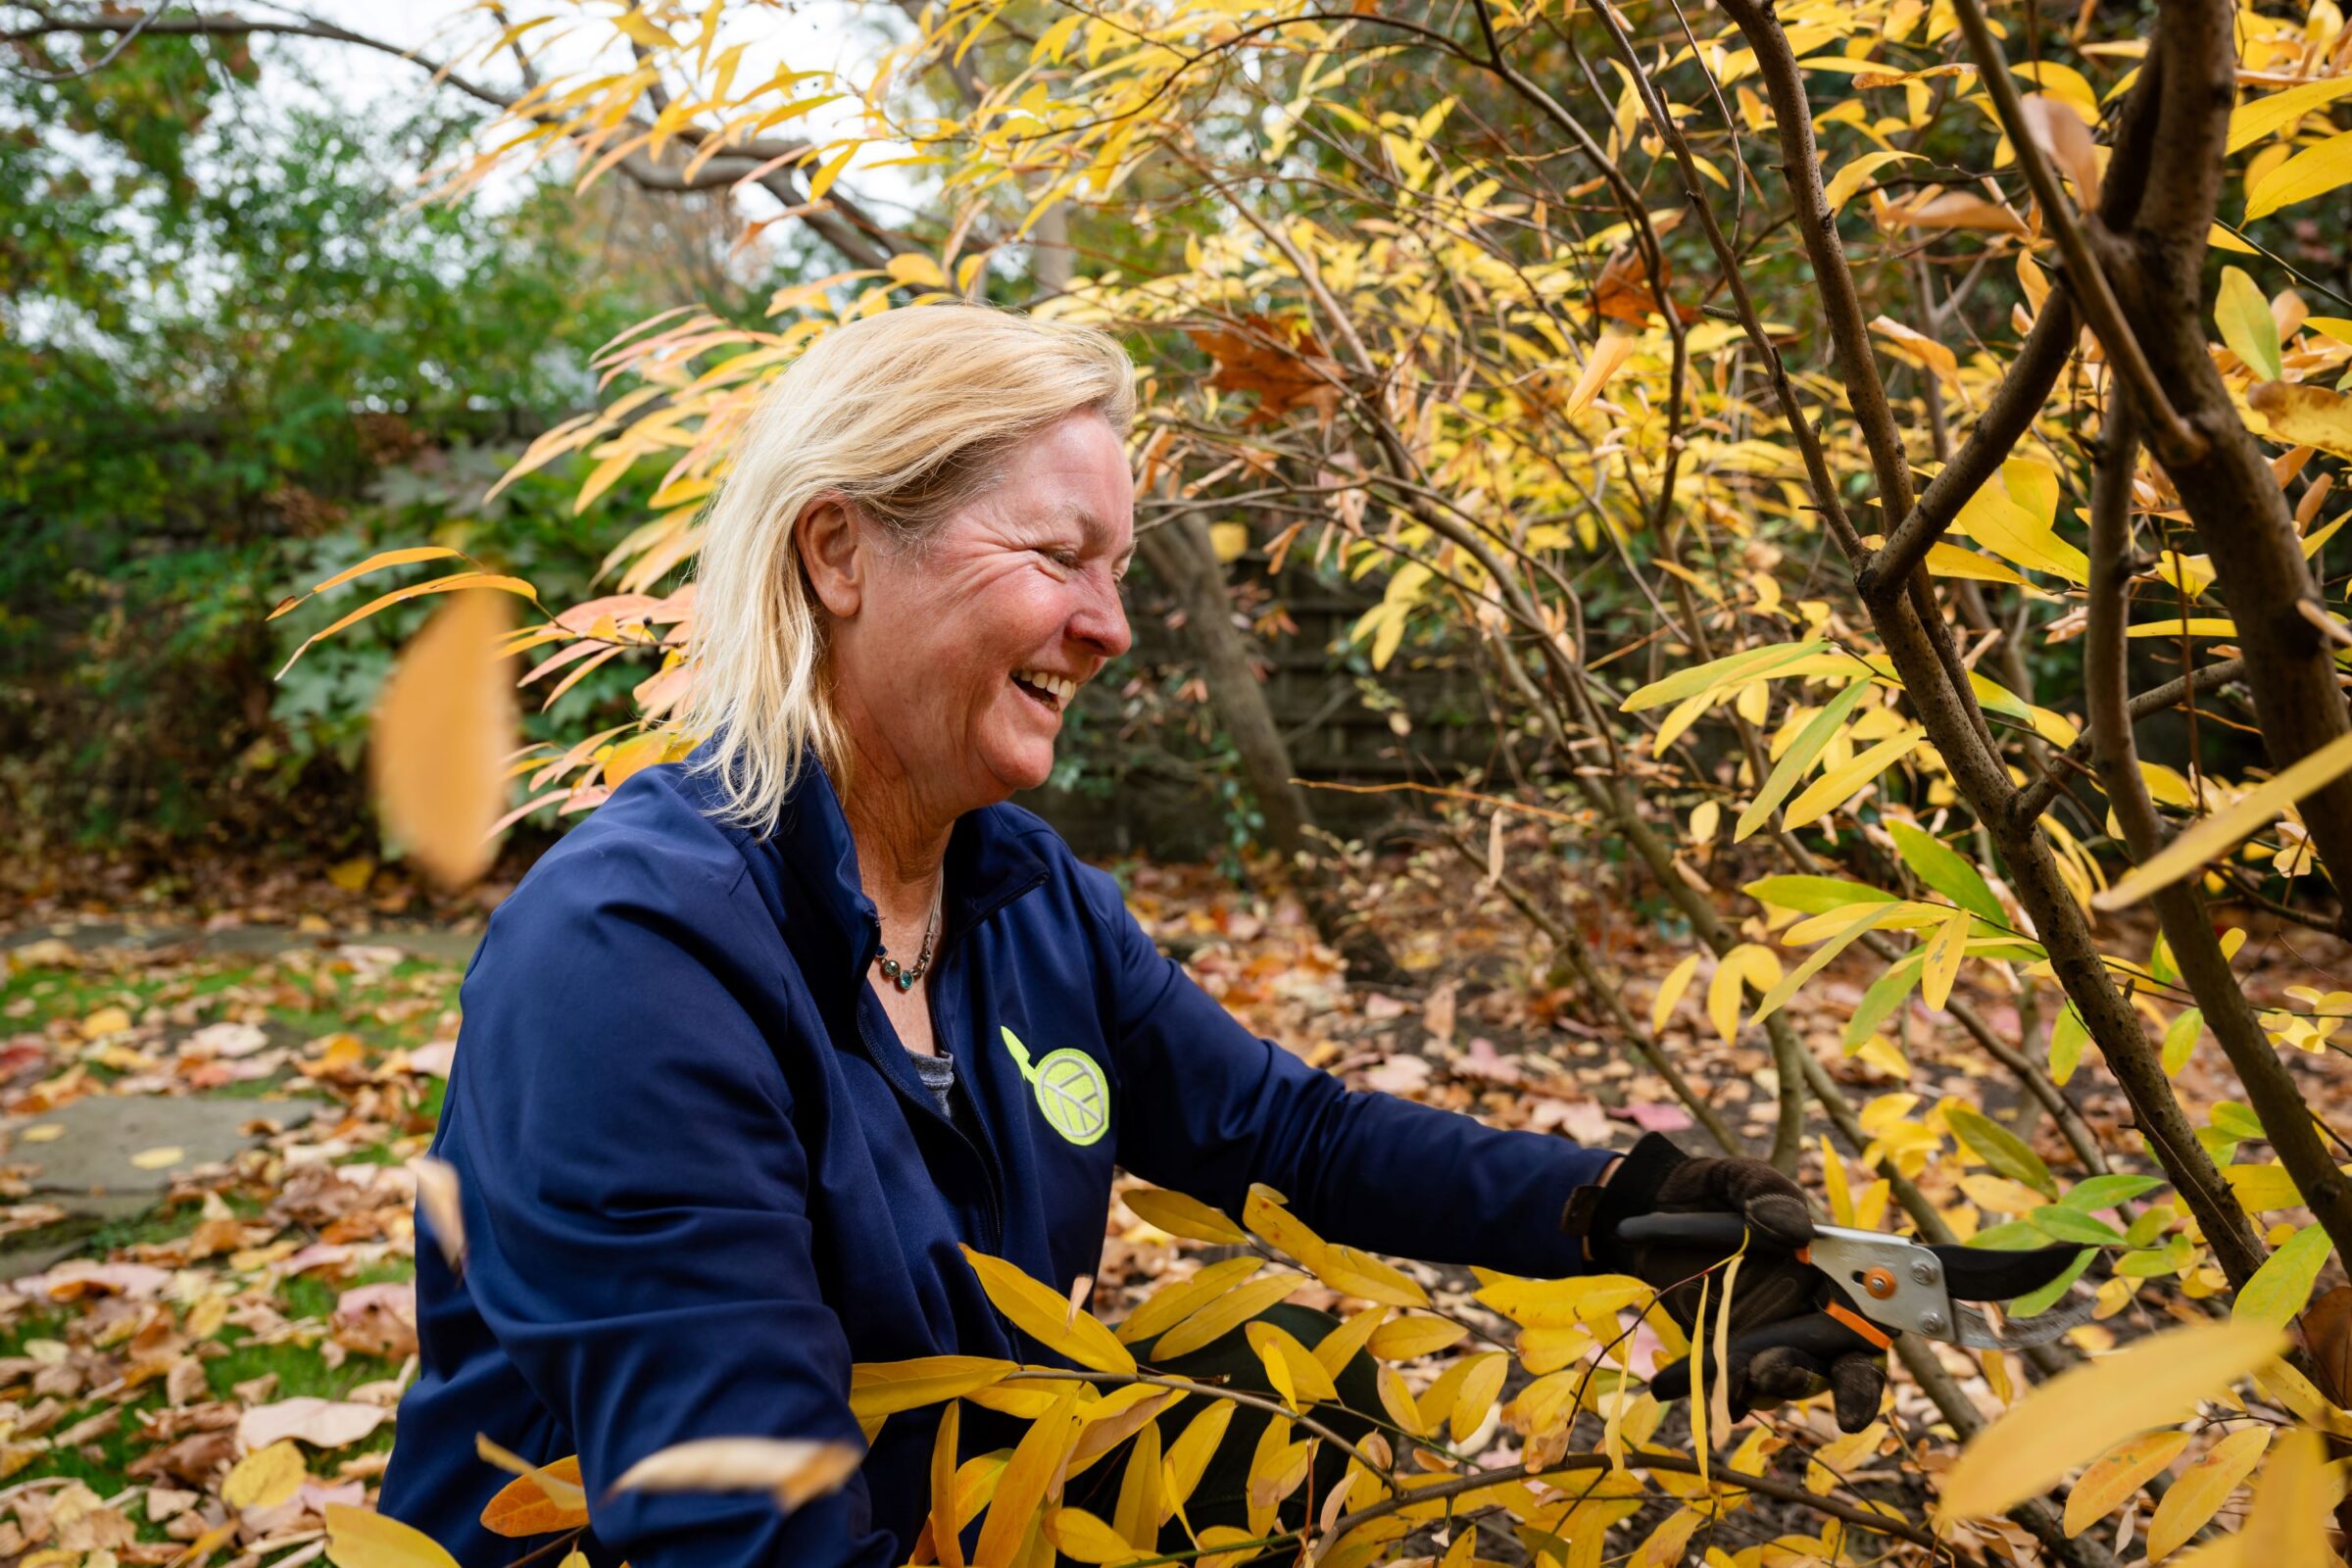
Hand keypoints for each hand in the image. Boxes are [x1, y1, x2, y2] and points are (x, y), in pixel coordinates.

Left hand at [1580, 1133, 1886, 1432]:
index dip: (1863, 1380)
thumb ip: (1765, 1192)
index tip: (1851, 1410)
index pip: (1867, 1334)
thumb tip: (1798, 1230)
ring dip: (1754, 1386)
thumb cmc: (1711, 1189)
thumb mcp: (1736, 1177)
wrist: (1649, 1203)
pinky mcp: (1721, 1350)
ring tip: (1723, 1373)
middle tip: (1767, 1370)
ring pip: (1776, 1382)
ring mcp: (1765, 1337)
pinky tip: (1671, 1384)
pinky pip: (1723, 1382)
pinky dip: (1707, 1388)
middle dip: (1803, 1380)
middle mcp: (1807, 1316)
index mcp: (1832, 1274)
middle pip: (1826, 1372)